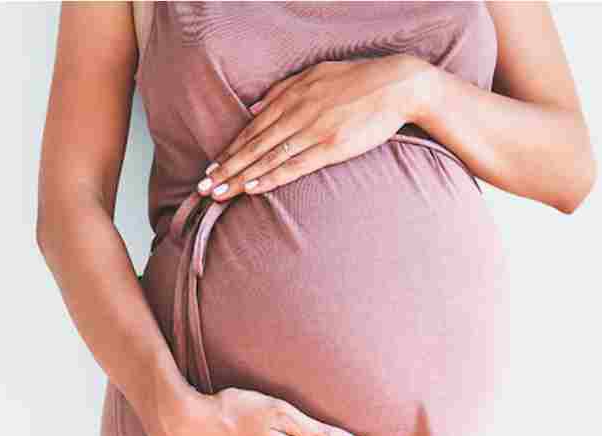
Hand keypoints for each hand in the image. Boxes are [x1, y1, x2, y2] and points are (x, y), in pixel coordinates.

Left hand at [195, 54, 435, 200]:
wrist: (397, 85)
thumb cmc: (358, 80)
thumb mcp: (315, 74)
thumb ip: (282, 91)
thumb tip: (255, 109)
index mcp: (291, 98)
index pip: (252, 130)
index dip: (230, 151)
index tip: (212, 167)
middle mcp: (296, 115)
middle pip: (253, 147)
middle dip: (226, 169)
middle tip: (203, 187)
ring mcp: (312, 132)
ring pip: (268, 159)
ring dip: (240, 178)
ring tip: (219, 193)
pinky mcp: (331, 147)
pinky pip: (295, 166)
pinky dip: (271, 177)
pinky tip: (253, 188)